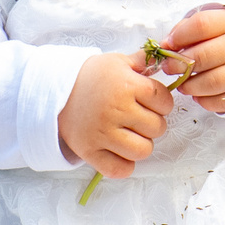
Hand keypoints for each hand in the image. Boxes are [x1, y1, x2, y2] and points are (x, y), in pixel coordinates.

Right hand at [58, 50, 175, 178]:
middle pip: (157, 127)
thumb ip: (145, 61)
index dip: (163, 102)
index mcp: (126, 85)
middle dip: (153, 122)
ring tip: (131, 134)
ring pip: (143, 150)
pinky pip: (120, 169)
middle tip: (139, 117)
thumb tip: (170, 56)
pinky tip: (120, 151)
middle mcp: (116, 110)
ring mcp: (102, 133)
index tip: (152, 101)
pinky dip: (124, 164)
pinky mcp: (89, 152)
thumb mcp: (117, 62)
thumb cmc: (91, 75)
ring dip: (141, 143)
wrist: (54, 89)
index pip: (164, 101)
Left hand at [162, 3, 224, 114]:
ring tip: (182, 84)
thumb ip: (186, 28)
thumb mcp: (209, 19)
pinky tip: (198, 95)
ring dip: (192, 85)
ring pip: (215, 82)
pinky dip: (207, 101)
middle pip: (206, 56)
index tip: (168, 44)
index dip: (180, 36)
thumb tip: (167, 44)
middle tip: (169, 67)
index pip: (202, 25)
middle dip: (180, 64)